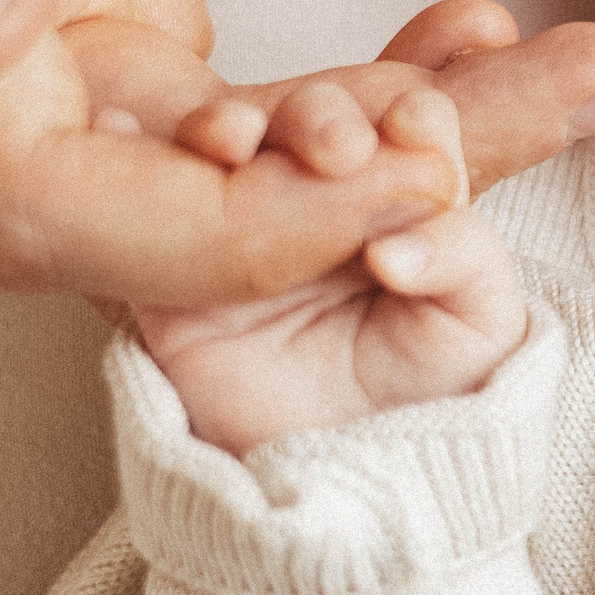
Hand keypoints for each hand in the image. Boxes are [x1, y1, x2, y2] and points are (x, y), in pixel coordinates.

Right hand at [0, 0, 594, 302]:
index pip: (35, 192)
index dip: (213, 234)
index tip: (390, 191)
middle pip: (144, 216)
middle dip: (334, 210)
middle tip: (505, 133)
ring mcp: (45, 11)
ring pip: (226, 177)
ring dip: (394, 157)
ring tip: (560, 79)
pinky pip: (263, 111)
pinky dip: (386, 99)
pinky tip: (490, 50)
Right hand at [135, 86, 528, 459]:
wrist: (367, 478)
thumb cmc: (436, 390)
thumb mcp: (481, 319)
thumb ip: (462, 257)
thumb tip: (396, 245)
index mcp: (398, 189)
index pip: (401, 125)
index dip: (406, 117)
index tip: (414, 129)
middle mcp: (317, 192)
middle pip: (310, 122)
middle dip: (321, 118)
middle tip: (338, 150)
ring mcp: (241, 225)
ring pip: (222, 150)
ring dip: (222, 127)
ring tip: (228, 140)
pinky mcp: (173, 278)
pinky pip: (138, 216)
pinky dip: (121, 161)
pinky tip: (114, 126)